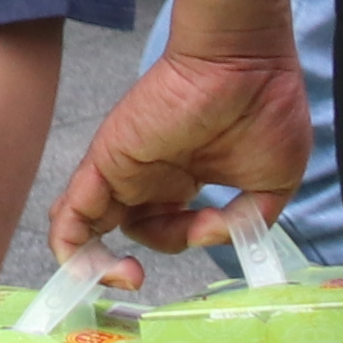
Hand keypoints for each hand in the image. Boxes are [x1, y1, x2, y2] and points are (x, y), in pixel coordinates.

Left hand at [47, 39, 310, 270]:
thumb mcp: (272, 184)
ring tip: (125, 278)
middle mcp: (148, 178)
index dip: (178, 242)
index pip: (161, 224)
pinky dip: (71, 249)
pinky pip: (73, 216)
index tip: (209, 236)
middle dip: (125, 264)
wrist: (243, 62)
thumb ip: (245, 223)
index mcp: (184, 179)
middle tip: (139, 280)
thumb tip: (211, 239)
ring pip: (87, 227)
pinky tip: (87, 270)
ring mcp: (123, 172)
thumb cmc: (265, 108)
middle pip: (119, 229)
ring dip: (94, 265)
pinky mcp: (104, 164)